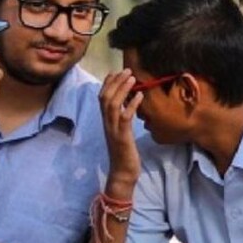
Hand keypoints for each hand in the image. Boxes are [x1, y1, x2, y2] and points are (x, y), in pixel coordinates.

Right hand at [99, 70, 141, 189]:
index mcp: (106, 122)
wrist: (122, 173)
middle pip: (105, 97)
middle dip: (115, 81)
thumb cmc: (124, 153)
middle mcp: (107, 123)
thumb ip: (122, 119)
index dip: (108, 83)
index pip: (102, 98)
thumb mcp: (122, 132)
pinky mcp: (122, 136)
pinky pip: (125, 117)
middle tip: (127, 70)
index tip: (116, 71)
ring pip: (112, 104)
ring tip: (132, 77)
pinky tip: (140, 96)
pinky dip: (132, 104)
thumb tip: (129, 105)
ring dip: (122, 89)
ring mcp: (113, 130)